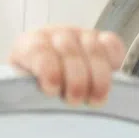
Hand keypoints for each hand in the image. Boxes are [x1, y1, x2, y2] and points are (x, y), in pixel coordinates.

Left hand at [9, 25, 125, 105]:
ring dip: (97, 77)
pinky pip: (112, 43)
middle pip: (69, 50)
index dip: (47, 68)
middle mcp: (55, 35)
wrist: (47, 76)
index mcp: (29, 44)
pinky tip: (112, 76)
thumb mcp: (24, 89)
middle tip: (75, 100)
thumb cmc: (34, 87)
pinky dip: (114, 60)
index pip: (38, 50)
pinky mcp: (100, 38)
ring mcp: (79, 34)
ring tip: (96, 99)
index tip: (52, 89)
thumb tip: (38, 103)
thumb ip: (27, 91)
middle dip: (75, 79)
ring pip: (93, 49)